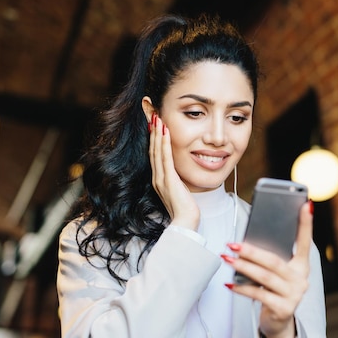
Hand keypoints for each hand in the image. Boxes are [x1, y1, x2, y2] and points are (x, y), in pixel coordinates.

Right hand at [148, 112, 199, 229]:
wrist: (185, 222)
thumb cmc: (185, 209)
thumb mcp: (179, 191)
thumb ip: (177, 181)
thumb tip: (179, 173)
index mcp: (159, 180)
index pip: (154, 155)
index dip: (153, 139)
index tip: (154, 125)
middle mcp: (157, 178)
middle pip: (152, 150)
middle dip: (152, 132)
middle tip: (152, 115)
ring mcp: (161, 178)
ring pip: (157, 151)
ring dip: (157, 133)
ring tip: (157, 118)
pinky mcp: (168, 179)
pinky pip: (165, 158)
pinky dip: (164, 143)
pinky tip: (165, 132)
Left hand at [224, 200, 312, 337]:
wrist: (278, 323)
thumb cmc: (273, 290)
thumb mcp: (276, 273)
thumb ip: (270, 259)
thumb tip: (246, 243)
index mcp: (301, 265)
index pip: (305, 241)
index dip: (306, 223)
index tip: (307, 204)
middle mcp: (301, 279)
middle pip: (274, 261)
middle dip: (251, 251)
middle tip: (233, 243)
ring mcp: (294, 295)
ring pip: (264, 277)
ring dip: (242, 267)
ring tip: (227, 259)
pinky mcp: (284, 309)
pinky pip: (259, 295)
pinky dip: (242, 288)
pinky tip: (229, 284)